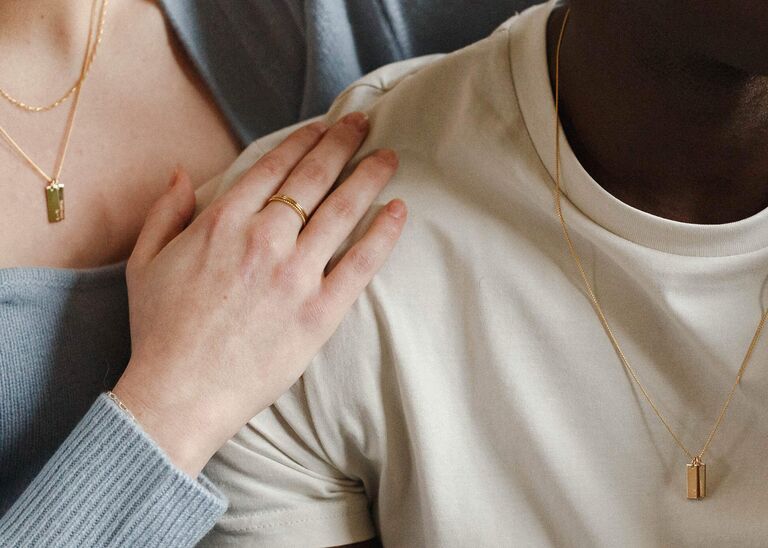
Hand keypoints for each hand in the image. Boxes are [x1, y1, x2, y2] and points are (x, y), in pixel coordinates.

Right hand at [113, 112, 405, 475]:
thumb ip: (165, 212)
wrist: (179, 394)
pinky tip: (399, 210)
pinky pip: (360, 264)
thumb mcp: (144, 262)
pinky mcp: (319, 313)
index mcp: (223, 223)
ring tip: (390, 157)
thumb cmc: (160, 331)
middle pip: (313, 178)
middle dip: (342, 143)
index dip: (304, 141)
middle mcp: (264, 239)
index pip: (274, 166)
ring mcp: (295, 276)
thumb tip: (184, 173)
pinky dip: (383, 235)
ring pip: (342, 211)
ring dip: (369, 177)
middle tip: (363, 124)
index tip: (324, 126)